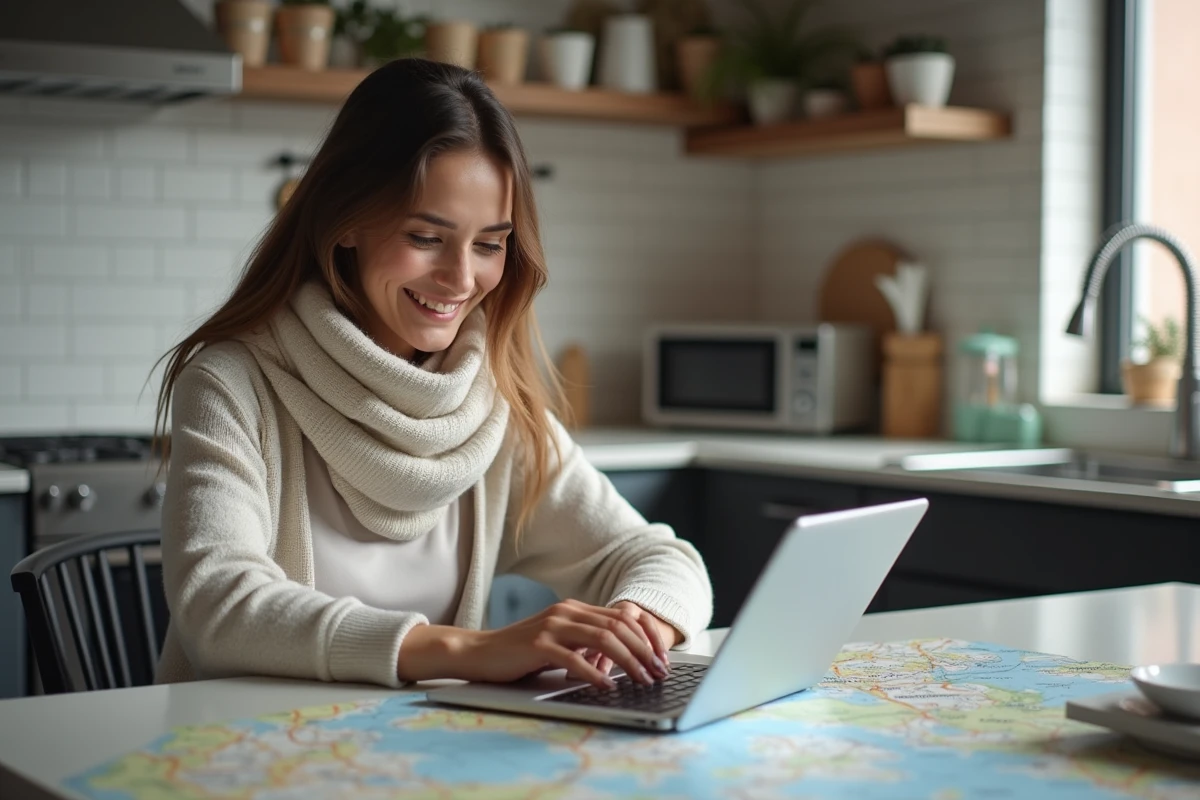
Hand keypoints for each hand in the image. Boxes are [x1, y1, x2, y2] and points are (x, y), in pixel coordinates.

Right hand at [400, 599, 669, 688]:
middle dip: (644, 650)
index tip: (662, 657)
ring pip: (603, 639)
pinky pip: (574, 658)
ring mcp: (552, 626)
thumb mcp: (559, 641)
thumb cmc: (521, 652)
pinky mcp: (538, 645)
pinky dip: (595, 672)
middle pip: (618, 626)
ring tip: (642, 679)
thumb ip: (585, 642)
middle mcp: (567, 612)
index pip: (623, 616)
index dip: (647, 636)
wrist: (480, 652)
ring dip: (628, 661)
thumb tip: (623, 659)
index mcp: (575, 608)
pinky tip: (608, 686)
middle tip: (659, 672)